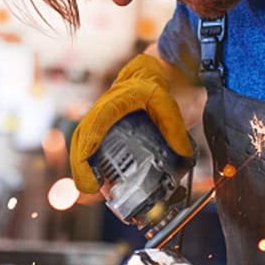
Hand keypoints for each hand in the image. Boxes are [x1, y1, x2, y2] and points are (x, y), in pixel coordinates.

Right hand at [69, 53, 191, 192]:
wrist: (144, 75)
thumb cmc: (149, 85)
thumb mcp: (164, 102)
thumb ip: (173, 125)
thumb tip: (183, 152)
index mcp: (111, 104)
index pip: (95, 125)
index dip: (89, 146)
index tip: (89, 162)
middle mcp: (98, 114)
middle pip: (80, 141)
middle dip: (80, 166)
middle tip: (90, 188)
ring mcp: (97, 123)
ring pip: (81, 147)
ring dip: (83, 169)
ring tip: (94, 189)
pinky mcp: (100, 131)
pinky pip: (89, 149)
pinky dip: (90, 166)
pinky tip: (100, 183)